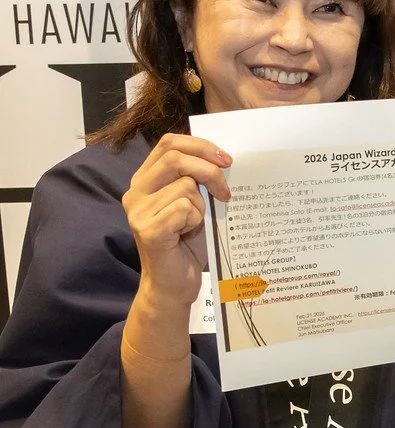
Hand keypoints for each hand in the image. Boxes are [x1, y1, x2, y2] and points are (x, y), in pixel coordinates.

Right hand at [123, 133, 230, 310]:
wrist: (174, 283)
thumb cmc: (188, 243)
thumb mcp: (196, 204)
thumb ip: (198, 179)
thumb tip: (223, 159)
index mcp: (146, 179)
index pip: (169, 144)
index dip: (200, 146)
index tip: (226, 160)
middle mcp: (136, 191)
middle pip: (176, 158)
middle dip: (210, 171)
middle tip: (225, 192)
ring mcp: (138, 210)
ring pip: (185, 186)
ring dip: (202, 206)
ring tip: (195, 224)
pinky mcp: (147, 229)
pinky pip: (184, 209)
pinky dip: (196, 220)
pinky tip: (187, 235)